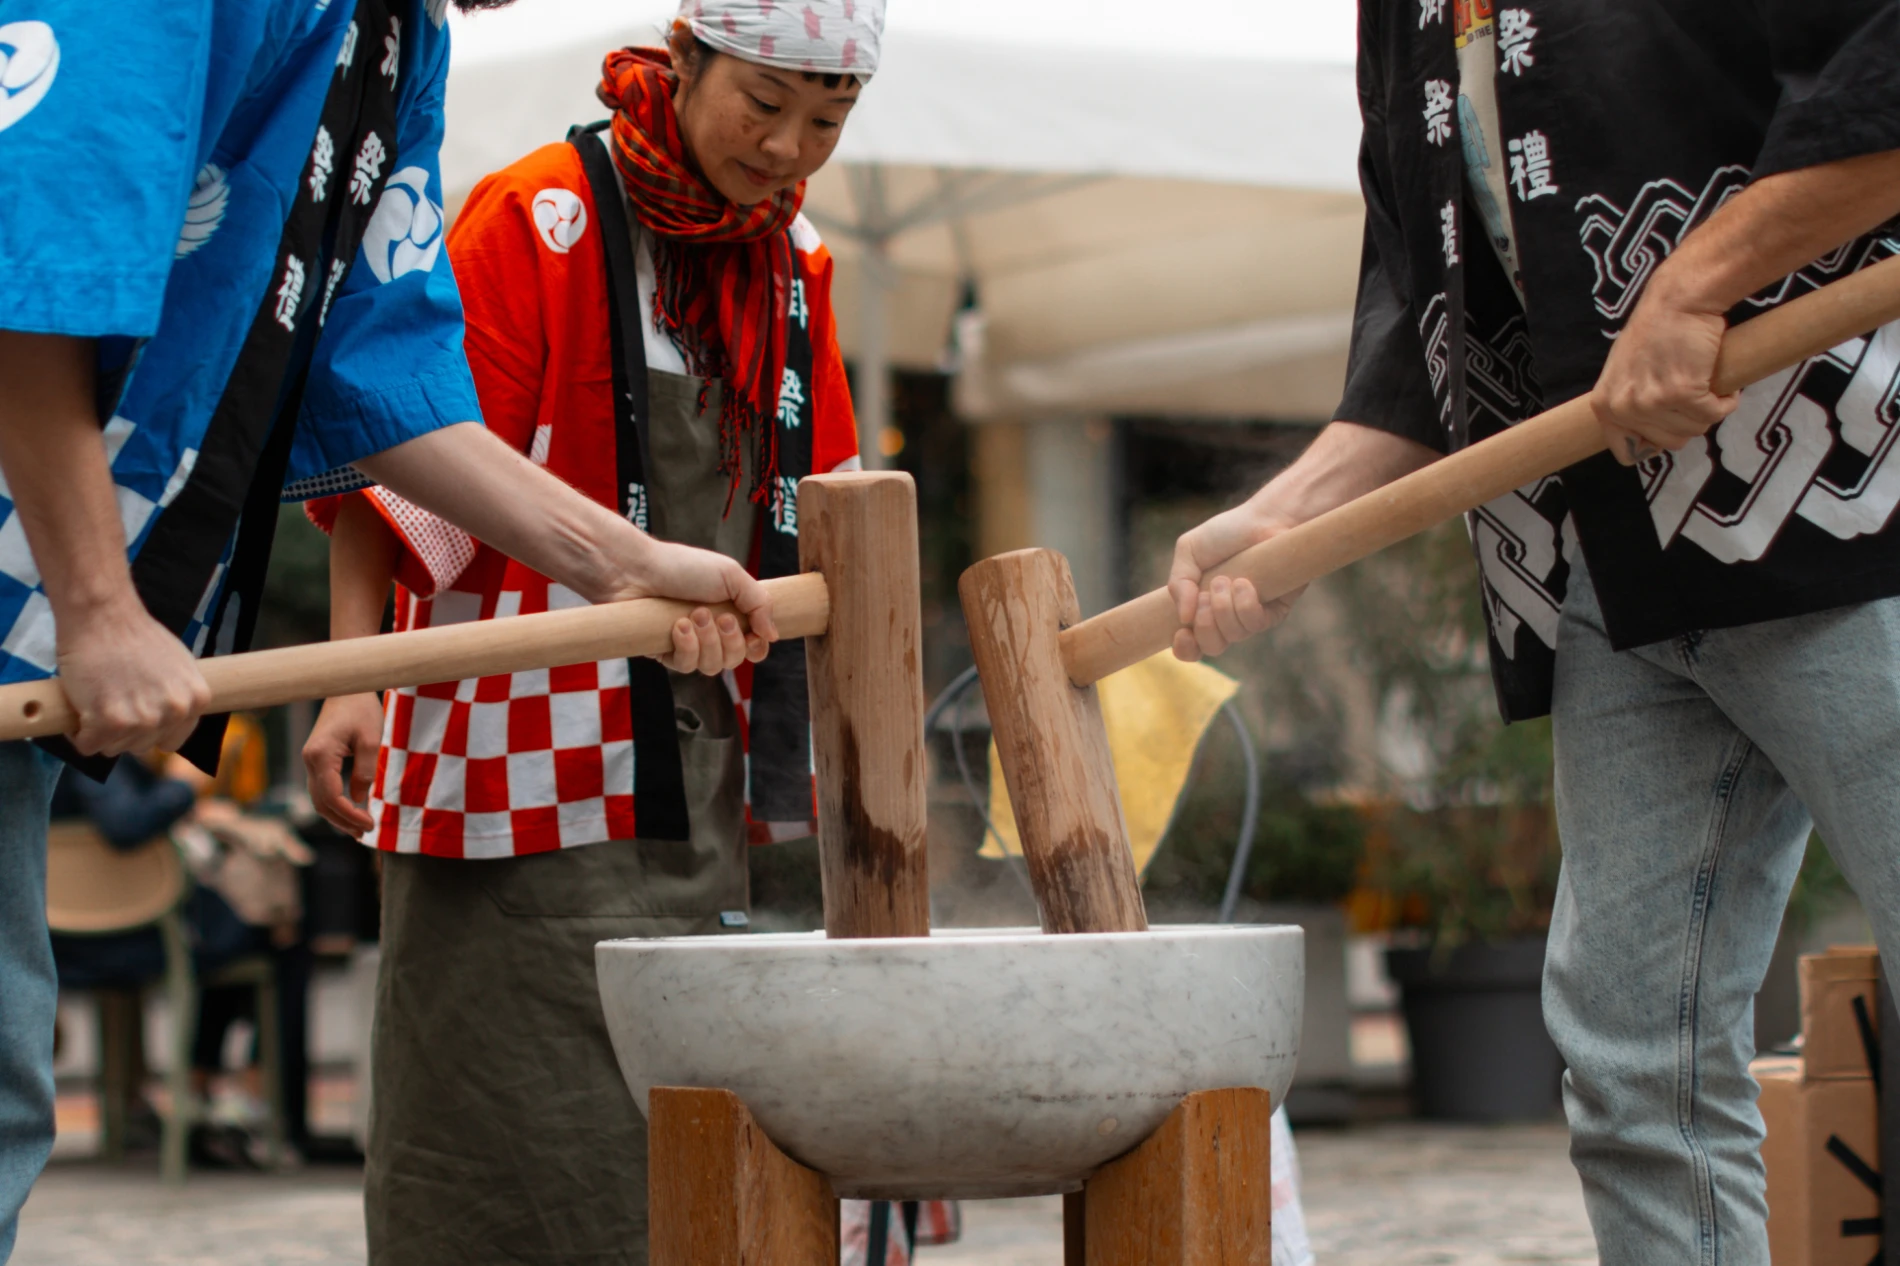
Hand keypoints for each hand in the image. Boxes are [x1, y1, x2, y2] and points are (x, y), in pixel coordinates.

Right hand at [56, 596, 211, 756]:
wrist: (104, 616)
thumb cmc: (135, 636)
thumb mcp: (178, 666)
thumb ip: (178, 696)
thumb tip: (171, 722)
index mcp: (196, 700)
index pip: (170, 741)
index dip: (148, 731)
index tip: (133, 715)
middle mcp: (174, 712)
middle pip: (141, 746)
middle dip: (123, 731)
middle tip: (109, 702)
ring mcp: (143, 719)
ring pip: (114, 748)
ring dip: (100, 732)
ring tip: (96, 702)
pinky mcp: (109, 721)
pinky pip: (89, 746)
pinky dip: (79, 734)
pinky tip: (80, 712)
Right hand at [303, 692, 383, 837]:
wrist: (347, 689)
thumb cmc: (362, 710)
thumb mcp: (371, 739)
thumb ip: (365, 770)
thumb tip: (359, 799)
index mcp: (320, 755)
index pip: (332, 796)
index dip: (350, 814)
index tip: (370, 824)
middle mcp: (310, 760)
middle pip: (321, 802)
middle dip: (343, 821)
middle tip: (366, 833)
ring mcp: (310, 760)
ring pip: (319, 798)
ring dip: (337, 816)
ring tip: (359, 830)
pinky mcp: (316, 759)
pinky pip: (322, 789)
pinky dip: (334, 804)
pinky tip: (350, 812)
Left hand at [614, 540, 776, 674]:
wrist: (637, 570)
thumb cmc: (682, 566)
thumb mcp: (731, 575)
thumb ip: (760, 603)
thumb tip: (773, 635)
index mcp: (730, 612)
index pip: (753, 646)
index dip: (756, 648)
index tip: (753, 637)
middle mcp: (710, 632)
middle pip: (735, 660)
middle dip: (731, 641)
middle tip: (719, 616)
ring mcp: (687, 644)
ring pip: (712, 667)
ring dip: (708, 641)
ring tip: (694, 615)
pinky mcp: (664, 653)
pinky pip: (685, 666)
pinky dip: (686, 647)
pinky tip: (677, 626)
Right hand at [1167, 501, 1304, 661]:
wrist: (1265, 519)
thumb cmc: (1227, 533)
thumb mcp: (1189, 550)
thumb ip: (1177, 583)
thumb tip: (1183, 618)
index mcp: (1202, 608)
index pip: (1192, 647)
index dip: (1184, 648)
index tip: (1181, 633)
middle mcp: (1226, 618)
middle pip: (1212, 648)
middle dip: (1204, 626)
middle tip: (1205, 597)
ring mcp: (1250, 617)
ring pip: (1233, 636)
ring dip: (1223, 609)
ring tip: (1225, 580)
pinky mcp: (1274, 612)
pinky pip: (1255, 624)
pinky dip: (1244, 605)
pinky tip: (1244, 583)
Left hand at [1590, 271, 1738, 466]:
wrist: (1679, 300)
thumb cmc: (1655, 332)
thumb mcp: (1624, 374)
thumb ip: (1629, 405)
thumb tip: (1643, 442)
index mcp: (1605, 406)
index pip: (1627, 453)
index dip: (1654, 444)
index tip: (1669, 426)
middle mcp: (1623, 408)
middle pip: (1668, 443)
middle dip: (1687, 422)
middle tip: (1693, 395)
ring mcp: (1652, 401)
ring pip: (1694, 430)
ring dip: (1707, 410)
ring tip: (1705, 383)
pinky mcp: (1683, 392)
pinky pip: (1714, 414)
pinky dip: (1726, 402)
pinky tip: (1723, 385)